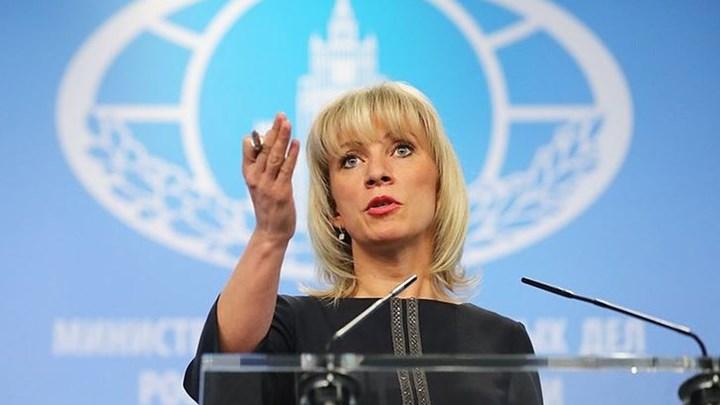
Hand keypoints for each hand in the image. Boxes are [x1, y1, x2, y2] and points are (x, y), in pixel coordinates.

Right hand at [242, 113, 299, 242]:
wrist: (270, 232)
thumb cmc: (268, 206)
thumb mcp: (260, 184)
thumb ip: (263, 164)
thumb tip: (269, 141)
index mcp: (249, 174)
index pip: (249, 149)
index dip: (258, 137)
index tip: (269, 126)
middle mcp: (256, 178)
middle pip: (264, 149)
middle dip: (273, 130)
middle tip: (280, 115)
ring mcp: (268, 185)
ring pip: (275, 156)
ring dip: (281, 138)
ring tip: (287, 122)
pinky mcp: (281, 192)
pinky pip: (286, 169)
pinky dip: (291, 155)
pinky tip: (295, 143)